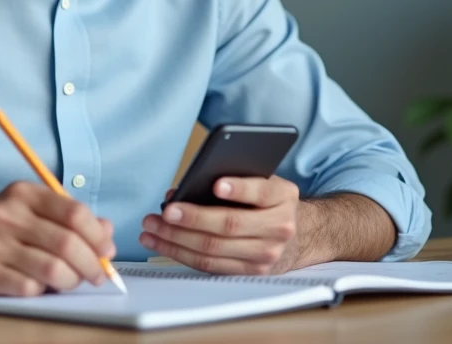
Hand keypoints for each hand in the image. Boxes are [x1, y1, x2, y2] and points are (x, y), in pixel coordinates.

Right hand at [0, 181, 116, 295]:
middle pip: (67, 243)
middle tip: (98, 274)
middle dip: (91, 263)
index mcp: (22, 193)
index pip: (73, 213)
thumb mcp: (32, 210)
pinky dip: (43, 290)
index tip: (107, 250)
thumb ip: (69, 217)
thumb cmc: (1, 228)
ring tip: (72, 281)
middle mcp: (6, 214)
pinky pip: (30, 287)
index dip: (97, 235)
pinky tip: (41, 285)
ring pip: (52, 269)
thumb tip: (107, 231)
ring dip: (71, 280)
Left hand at [140, 176, 301, 274]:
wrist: (299, 235)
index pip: (261, 191)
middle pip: (230, 225)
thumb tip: (183, 190)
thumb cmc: (269, 201)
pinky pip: (210, 265)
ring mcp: (266, 254)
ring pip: (214, 249)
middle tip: (166, 211)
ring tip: (152, 227)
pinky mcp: (250, 272)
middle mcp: (279, 227)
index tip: (215, 184)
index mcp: (283, 197)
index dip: (238, 189)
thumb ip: (233, 179)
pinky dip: (181, 254)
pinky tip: (161, 242)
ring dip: (177, 239)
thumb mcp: (262, 181)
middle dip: (193, 218)